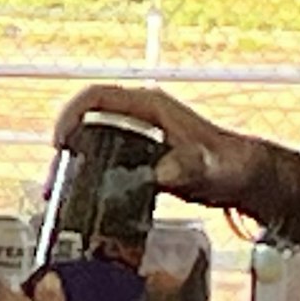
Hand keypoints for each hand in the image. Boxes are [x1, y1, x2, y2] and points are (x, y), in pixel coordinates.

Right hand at [53, 85, 262, 209]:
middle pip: (86, 123)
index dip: (70, 114)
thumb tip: (163, 175)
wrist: (245, 177)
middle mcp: (139, 117)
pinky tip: (82, 202)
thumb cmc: (230, 165)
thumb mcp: (209, 167)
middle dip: (66, 150)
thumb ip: (189, 168)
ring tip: (59, 196)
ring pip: (91, 143)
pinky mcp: (140, 157)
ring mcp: (138, 136)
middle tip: (54, 182)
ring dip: (73, 167)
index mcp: (149, 107)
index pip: (96, 97)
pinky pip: (104, 161)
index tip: (59, 143)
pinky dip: (89, 178)